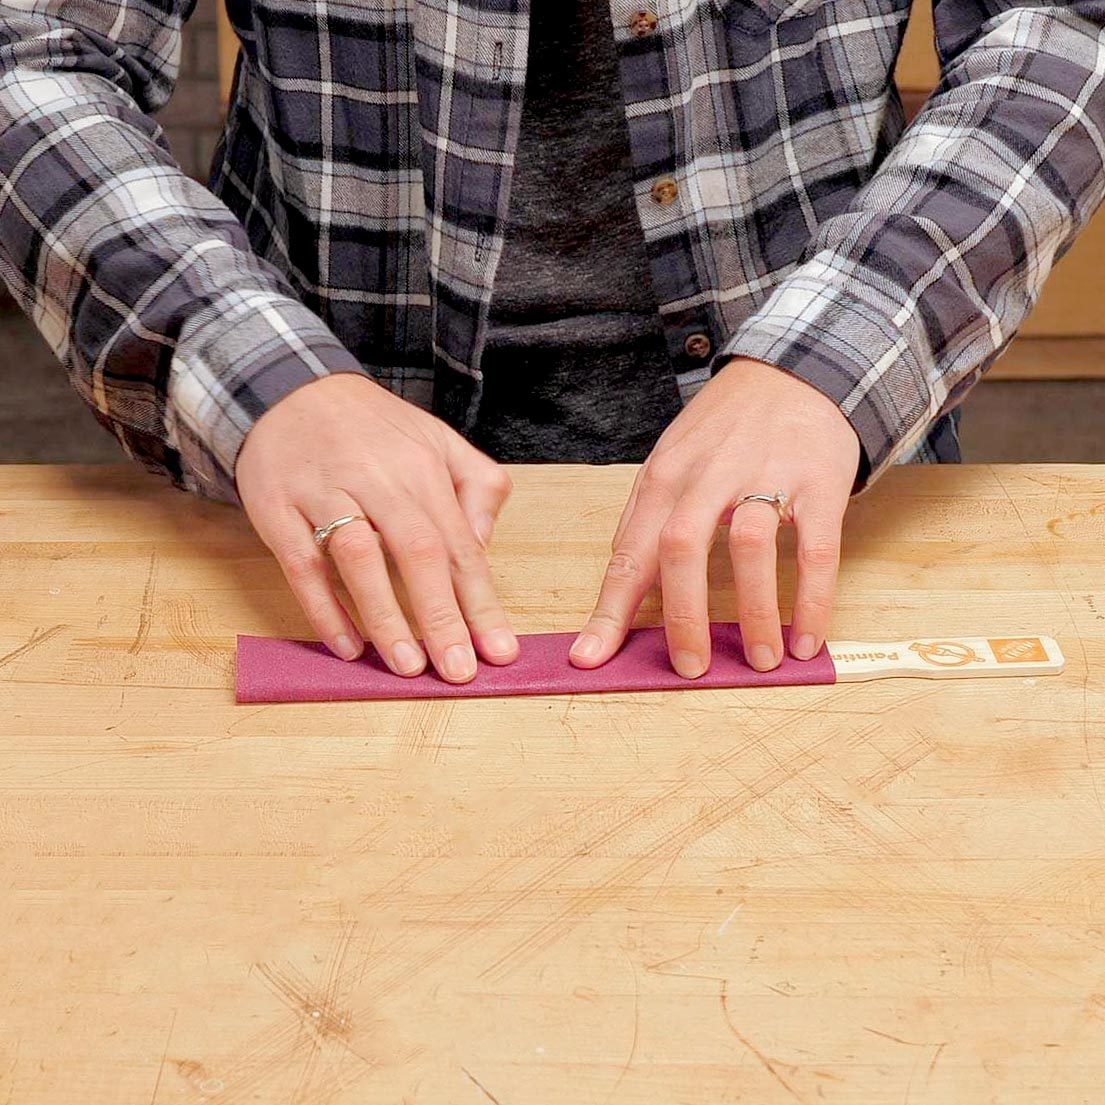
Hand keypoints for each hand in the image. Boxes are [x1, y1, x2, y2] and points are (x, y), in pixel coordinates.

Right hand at [235, 373, 518, 681]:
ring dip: (385, 617)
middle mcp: (377, 478)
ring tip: (408, 668)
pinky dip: (323, 607)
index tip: (500, 651)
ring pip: (358, 558)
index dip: (481, 602)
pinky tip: (347, 645)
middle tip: (458, 672)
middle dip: (442, 618)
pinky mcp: (277, 507)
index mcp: (423, 467)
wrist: (288, 388)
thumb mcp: (437, 439)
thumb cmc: (373, 428)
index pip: (460, 544)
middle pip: (418, 552)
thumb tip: (483, 546)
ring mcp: (323, 492)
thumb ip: (475, 485)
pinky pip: (301, 564)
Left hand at [570, 357, 860, 676]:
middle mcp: (708, 476)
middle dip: (681, 616)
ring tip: (761, 661)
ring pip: (748, 547)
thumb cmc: (725, 428)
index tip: (591, 657)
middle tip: (690, 668)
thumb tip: (622, 584)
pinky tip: (805, 638)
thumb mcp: (671, 459)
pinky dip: (811, 599)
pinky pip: (815, 550)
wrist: (797, 370)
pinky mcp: (818, 483)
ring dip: (754, 612)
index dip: (610, 610)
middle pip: (680, 548)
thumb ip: (647, 518)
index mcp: (663, 477)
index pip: (629, 552)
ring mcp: (765, 476)